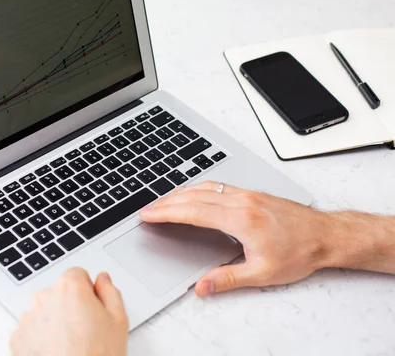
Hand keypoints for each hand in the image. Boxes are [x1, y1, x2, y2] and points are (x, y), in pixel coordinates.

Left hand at [10, 268, 127, 355]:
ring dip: (53, 322)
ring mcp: (28, 318)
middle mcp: (44, 297)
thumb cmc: (97, 355)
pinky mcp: (17, 339)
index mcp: (70, 287)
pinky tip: (55, 352)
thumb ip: (109, 291)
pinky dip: (39, 340)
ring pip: (43, 312)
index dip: (87, 292)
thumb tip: (102, 279)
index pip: (77, 275)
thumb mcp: (118, 319)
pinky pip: (30, 332)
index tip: (91, 308)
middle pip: (58, 293)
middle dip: (69, 306)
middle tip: (84, 330)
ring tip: (69, 345)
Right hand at [140, 181, 394, 295]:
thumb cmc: (299, 252)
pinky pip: (217, 185)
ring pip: (205, 187)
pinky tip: (192, 194)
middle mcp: (242, 201)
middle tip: (147, 210)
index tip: (150, 215)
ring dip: (180, 193)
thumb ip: (227, 279)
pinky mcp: (252, 193)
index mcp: (241, 219)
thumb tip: (201, 287)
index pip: (194, 212)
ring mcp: (247, 194)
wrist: (325, 235)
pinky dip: (197, 189)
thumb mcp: (263, 273)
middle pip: (194, 196)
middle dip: (166, 202)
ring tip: (163, 202)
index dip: (167, 213)